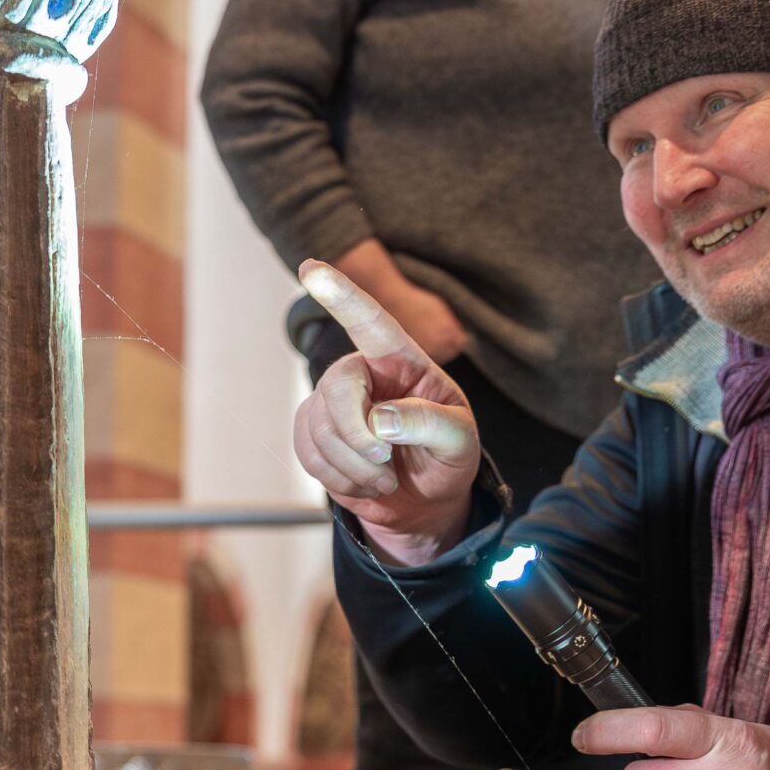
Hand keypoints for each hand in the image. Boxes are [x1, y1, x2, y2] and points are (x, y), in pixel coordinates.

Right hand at [290, 260, 481, 565]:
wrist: (424, 500)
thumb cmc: (446, 456)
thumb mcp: (460, 440)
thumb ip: (429, 423)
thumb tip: (381, 420)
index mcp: (402, 361)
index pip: (369, 322)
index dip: (341, 295)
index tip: (311, 269)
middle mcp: (363, 373)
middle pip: (337, 385)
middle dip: (357, 433)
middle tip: (385, 461)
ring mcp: (333, 403)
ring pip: (321, 428)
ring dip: (356, 467)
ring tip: (386, 476)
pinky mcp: (312, 433)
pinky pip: (309, 454)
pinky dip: (340, 479)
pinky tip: (365, 482)